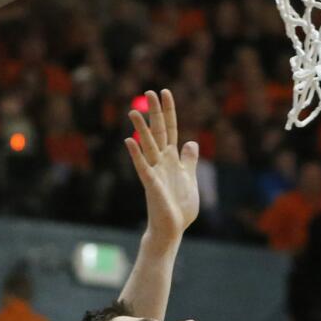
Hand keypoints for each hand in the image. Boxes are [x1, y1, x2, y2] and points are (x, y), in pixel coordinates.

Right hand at [126, 89, 199, 245]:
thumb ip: (189, 161)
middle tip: (150, 91)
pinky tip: (128, 141)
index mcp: (172, 160)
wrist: (172, 229)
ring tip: (133, 112)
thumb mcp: (190, 180)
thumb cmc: (179, 208)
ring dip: (141, 130)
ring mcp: (155, 172)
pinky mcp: (151, 185)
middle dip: (155, 113)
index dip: (169, 111)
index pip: (171, 130)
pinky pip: (142, 167)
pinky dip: (136, 154)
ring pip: (148, 147)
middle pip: (158, 132)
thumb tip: (192, 142)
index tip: (165, 92)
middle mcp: (162, 162)